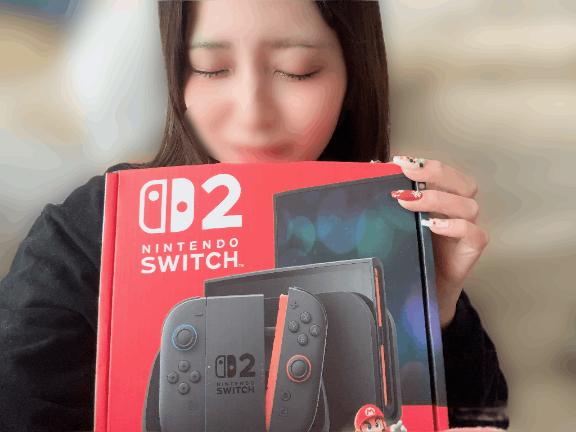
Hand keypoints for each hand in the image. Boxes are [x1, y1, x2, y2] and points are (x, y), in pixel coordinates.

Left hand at [390, 156, 489, 327]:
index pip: (444, 173)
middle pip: (462, 183)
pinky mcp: (470, 251)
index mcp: (444, 199)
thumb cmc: (412, 252)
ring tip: (409, 202)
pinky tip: (433, 225)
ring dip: (437, 199)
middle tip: (406, 175)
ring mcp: (467, 230)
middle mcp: (459, 211)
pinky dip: (455, 226)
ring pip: (468, 205)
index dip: (426, 164)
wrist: (423, 292)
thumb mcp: (399, 223)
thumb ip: (392, 199)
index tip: (399, 162)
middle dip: (434, 174)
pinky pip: (473, 233)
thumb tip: (371, 170)